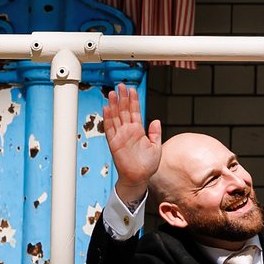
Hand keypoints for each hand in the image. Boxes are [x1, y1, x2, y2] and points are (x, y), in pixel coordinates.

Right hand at [99, 85, 159, 203]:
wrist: (139, 178)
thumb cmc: (148, 165)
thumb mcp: (156, 147)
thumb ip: (155, 133)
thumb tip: (155, 120)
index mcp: (138, 131)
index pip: (135, 112)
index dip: (134, 100)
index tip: (132, 89)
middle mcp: (128, 131)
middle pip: (124, 111)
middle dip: (123, 98)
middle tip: (120, 85)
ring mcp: (120, 136)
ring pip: (116, 117)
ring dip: (114, 105)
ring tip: (112, 93)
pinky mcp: (114, 143)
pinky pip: (110, 129)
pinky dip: (108, 119)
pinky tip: (106, 108)